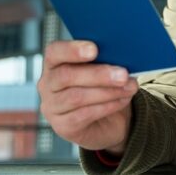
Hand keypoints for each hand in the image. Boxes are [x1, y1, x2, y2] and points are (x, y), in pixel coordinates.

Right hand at [37, 40, 137, 154]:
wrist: (107, 121)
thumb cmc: (101, 87)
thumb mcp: (101, 69)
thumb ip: (104, 60)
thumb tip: (120, 57)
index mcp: (54, 63)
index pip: (54, 51)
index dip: (72, 49)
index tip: (94, 49)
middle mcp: (47, 84)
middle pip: (67, 76)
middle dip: (98, 74)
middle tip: (123, 74)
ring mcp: (52, 107)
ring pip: (77, 97)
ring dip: (107, 92)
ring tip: (128, 87)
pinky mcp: (63, 126)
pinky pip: (84, 114)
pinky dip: (107, 106)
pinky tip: (121, 100)